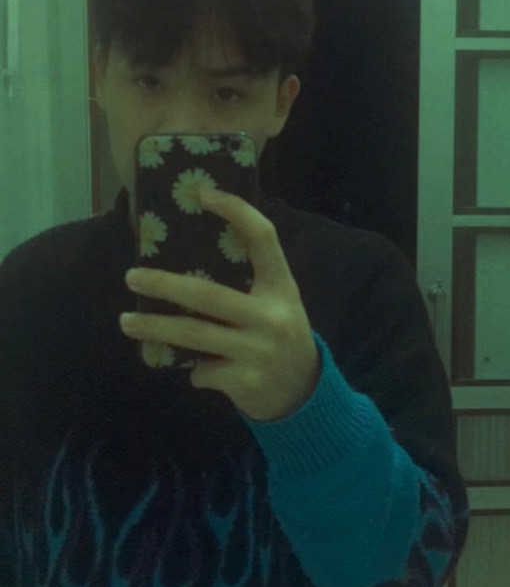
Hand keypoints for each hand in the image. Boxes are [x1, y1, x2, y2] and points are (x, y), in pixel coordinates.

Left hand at [119, 187, 320, 421]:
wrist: (305, 393)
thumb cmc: (279, 338)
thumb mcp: (277, 304)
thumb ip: (247, 286)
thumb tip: (184, 267)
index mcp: (281, 287)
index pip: (263, 238)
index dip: (236, 211)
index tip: (203, 194)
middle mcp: (272, 315)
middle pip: (207, 294)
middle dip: (163, 284)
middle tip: (132, 276)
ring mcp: (259, 350)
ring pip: (193, 333)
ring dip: (154, 327)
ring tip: (127, 321)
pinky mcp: (246, 381)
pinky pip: (202, 370)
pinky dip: (194, 370)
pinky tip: (200, 371)